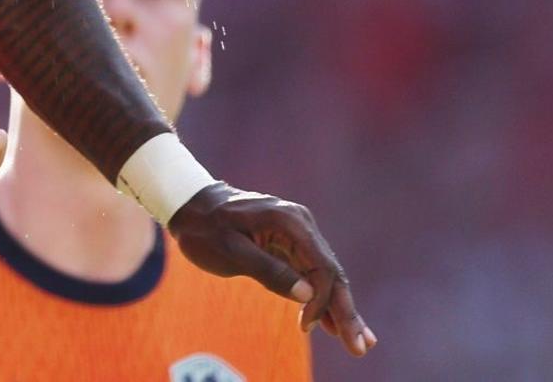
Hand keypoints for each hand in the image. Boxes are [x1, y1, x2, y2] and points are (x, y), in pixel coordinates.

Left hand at [168, 184, 374, 357]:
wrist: (191, 205)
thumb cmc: (206, 229)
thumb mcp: (231, 251)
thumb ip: (269, 271)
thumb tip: (307, 295)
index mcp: (289, 222)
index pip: (322, 266)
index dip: (321, 300)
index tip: (306, 328)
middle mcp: (301, 225)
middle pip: (332, 274)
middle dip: (346, 312)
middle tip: (361, 347)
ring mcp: (298, 235)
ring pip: (326, 277)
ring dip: (342, 311)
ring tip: (361, 343)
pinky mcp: (290, 246)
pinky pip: (312, 275)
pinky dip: (324, 301)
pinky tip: (337, 324)